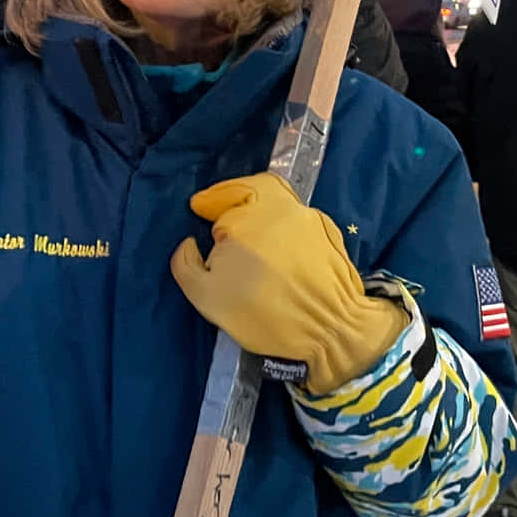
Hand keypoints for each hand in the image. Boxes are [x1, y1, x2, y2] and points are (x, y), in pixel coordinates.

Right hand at [173, 173, 407, 392]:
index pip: (219, 203)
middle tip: (221, 214)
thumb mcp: (208, 298)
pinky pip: (297, 216)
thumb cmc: (266, 316)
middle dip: (232, 197)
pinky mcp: (328, 229)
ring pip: (277, 197)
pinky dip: (282, 224)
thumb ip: (186, 264)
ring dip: (258, 208)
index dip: (208, 205)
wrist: (330, 328)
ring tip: (248, 233)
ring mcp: (307, 216)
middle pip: (251, 188)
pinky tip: (277, 249)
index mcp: (246, 220)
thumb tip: (189, 243)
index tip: (200, 208)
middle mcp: (279, 209)